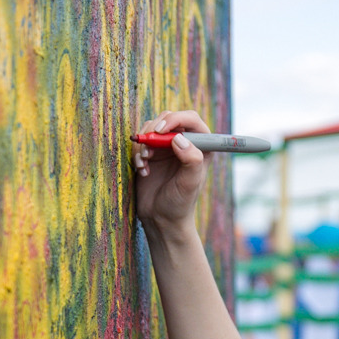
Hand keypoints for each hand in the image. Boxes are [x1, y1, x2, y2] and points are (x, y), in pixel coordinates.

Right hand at [133, 110, 209, 232]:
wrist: (161, 219)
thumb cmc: (180, 203)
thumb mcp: (189, 183)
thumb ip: (191, 159)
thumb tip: (179, 138)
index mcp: (201, 147)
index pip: (190, 119)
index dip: (175, 119)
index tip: (161, 130)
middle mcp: (184, 143)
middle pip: (168, 119)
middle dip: (155, 129)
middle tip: (148, 144)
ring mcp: (166, 148)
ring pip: (151, 128)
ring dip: (145, 143)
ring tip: (145, 163)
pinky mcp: (151, 155)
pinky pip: (141, 143)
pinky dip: (138, 154)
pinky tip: (142, 170)